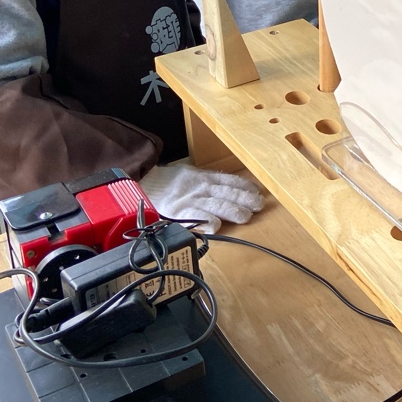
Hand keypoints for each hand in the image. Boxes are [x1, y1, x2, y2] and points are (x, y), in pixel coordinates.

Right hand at [140, 160, 264, 232]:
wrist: (142, 182)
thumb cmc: (167, 181)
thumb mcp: (191, 174)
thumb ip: (208, 180)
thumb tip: (229, 185)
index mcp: (204, 177)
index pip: (230, 180)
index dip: (245, 186)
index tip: (258, 191)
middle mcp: (201, 187)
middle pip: (228, 192)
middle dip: (245, 199)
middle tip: (259, 205)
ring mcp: (191, 200)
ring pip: (217, 205)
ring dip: (233, 211)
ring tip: (246, 217)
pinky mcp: (179, 212)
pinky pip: (195, 218)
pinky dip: (207, 222)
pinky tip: (217, 227)